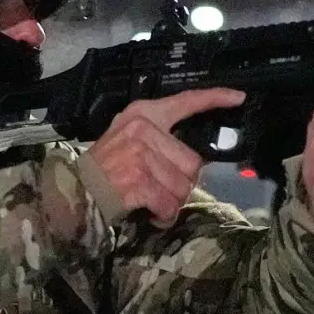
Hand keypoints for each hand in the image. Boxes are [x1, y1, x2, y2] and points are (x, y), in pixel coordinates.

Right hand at [86, 88, 244, 226]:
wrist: (75, 191)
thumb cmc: (105, 168)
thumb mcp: (127, 138)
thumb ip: (160, 139)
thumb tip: (196, 161)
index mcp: (143, 115)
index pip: (185, 101)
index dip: (215, 98)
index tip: (238, 97)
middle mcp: (143, 130)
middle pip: (193, 162)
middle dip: (182, 183)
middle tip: (161, 188)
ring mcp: (140, 155)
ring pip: (183, 187)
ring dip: (172, 202)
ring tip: (152, 200)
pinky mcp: (138, 181)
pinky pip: (169, 205)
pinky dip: (163, 215)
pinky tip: (151, 213)